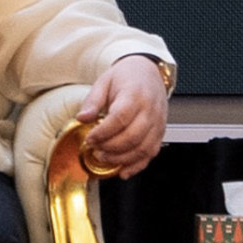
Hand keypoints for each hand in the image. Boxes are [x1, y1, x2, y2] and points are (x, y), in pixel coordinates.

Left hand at [79, 57, 169, 174]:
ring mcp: (158, 123)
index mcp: (135, 95)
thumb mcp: (104, 82)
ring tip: (105, 158)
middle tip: (95, 150)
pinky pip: (151, 153)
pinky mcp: (160, 132)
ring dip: (122, 158)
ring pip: (143, 148)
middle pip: (132, 137)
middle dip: (111, 148)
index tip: (90, 138)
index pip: (119, 118)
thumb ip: (92, 101)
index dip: (103, 132)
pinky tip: (123, 170)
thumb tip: (81, 118)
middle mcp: (150, 110)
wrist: (148, 71)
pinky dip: (138, 165)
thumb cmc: (127, 76)